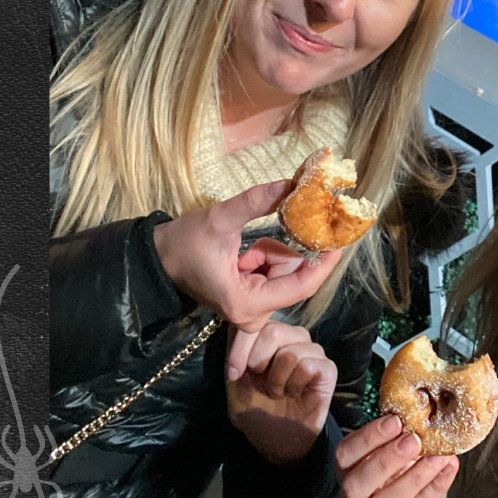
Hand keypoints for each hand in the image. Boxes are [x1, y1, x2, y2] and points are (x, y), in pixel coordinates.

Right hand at [153, 180, 342, 333]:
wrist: (157, 259)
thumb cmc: (183, 243)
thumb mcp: (219, 219)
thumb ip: (256, 201)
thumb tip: (291, 183)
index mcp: (247, 303)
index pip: (302, 286)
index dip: (325, 262)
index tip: (340, 239)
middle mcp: (252, 314)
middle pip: (293, 277)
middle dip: (285, 251)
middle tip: (266, 234)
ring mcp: (251, 309)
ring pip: (283, 273)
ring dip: (270, 253)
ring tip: (240, 249)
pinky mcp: (249, 300)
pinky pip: (272, 274)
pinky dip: (265, 257)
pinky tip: (241, 254)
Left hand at [226, 322, 337, 465]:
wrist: (275, 442)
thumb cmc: (254, 410)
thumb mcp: (233, 381)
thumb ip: (234, 351)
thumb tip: (234, 324)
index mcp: (270, 337)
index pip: (256, 323)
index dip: (243, 348)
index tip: (236, 373)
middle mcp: (293, 339)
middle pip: (274, 330)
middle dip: (260, 363)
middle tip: (262, 384)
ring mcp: (312, 352)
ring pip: (292, 351)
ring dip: (278, 379)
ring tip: (280, 392)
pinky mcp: (328, 369)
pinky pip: (309, 365)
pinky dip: (295, 384)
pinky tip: (296, 394)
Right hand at [337, 415, 458, 497]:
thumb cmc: (411, 485)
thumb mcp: (403, 459)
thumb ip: (405, 440)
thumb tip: (424, 414)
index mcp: (351, 474)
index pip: (344, 455)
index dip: (366, 437)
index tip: (395, 420)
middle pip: (356, 484)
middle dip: (385, 458)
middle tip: (413, 439)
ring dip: (412, 477)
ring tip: (437, 456)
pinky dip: (435, 487)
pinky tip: (449, 468)